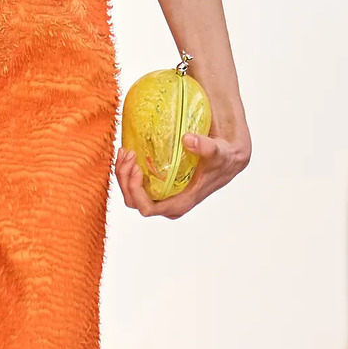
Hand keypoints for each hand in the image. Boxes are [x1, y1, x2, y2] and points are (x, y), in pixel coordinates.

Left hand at [114, 119, 250, 218]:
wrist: (225, 157)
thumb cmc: (221, 159)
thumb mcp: (217, 152)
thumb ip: (205, 147)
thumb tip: (188, 140)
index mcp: (179, 202)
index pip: (148, 208)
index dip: (136, 191)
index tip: (138, 168)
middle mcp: (167, 203)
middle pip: (134, 201)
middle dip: (125, 179)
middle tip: (129, 154)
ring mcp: (161, 195)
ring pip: (131, 194)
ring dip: (122, 173)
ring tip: (125, 151)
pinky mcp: (158, 185)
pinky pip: (135, 183)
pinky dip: (127, 169)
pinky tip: (129, 151)